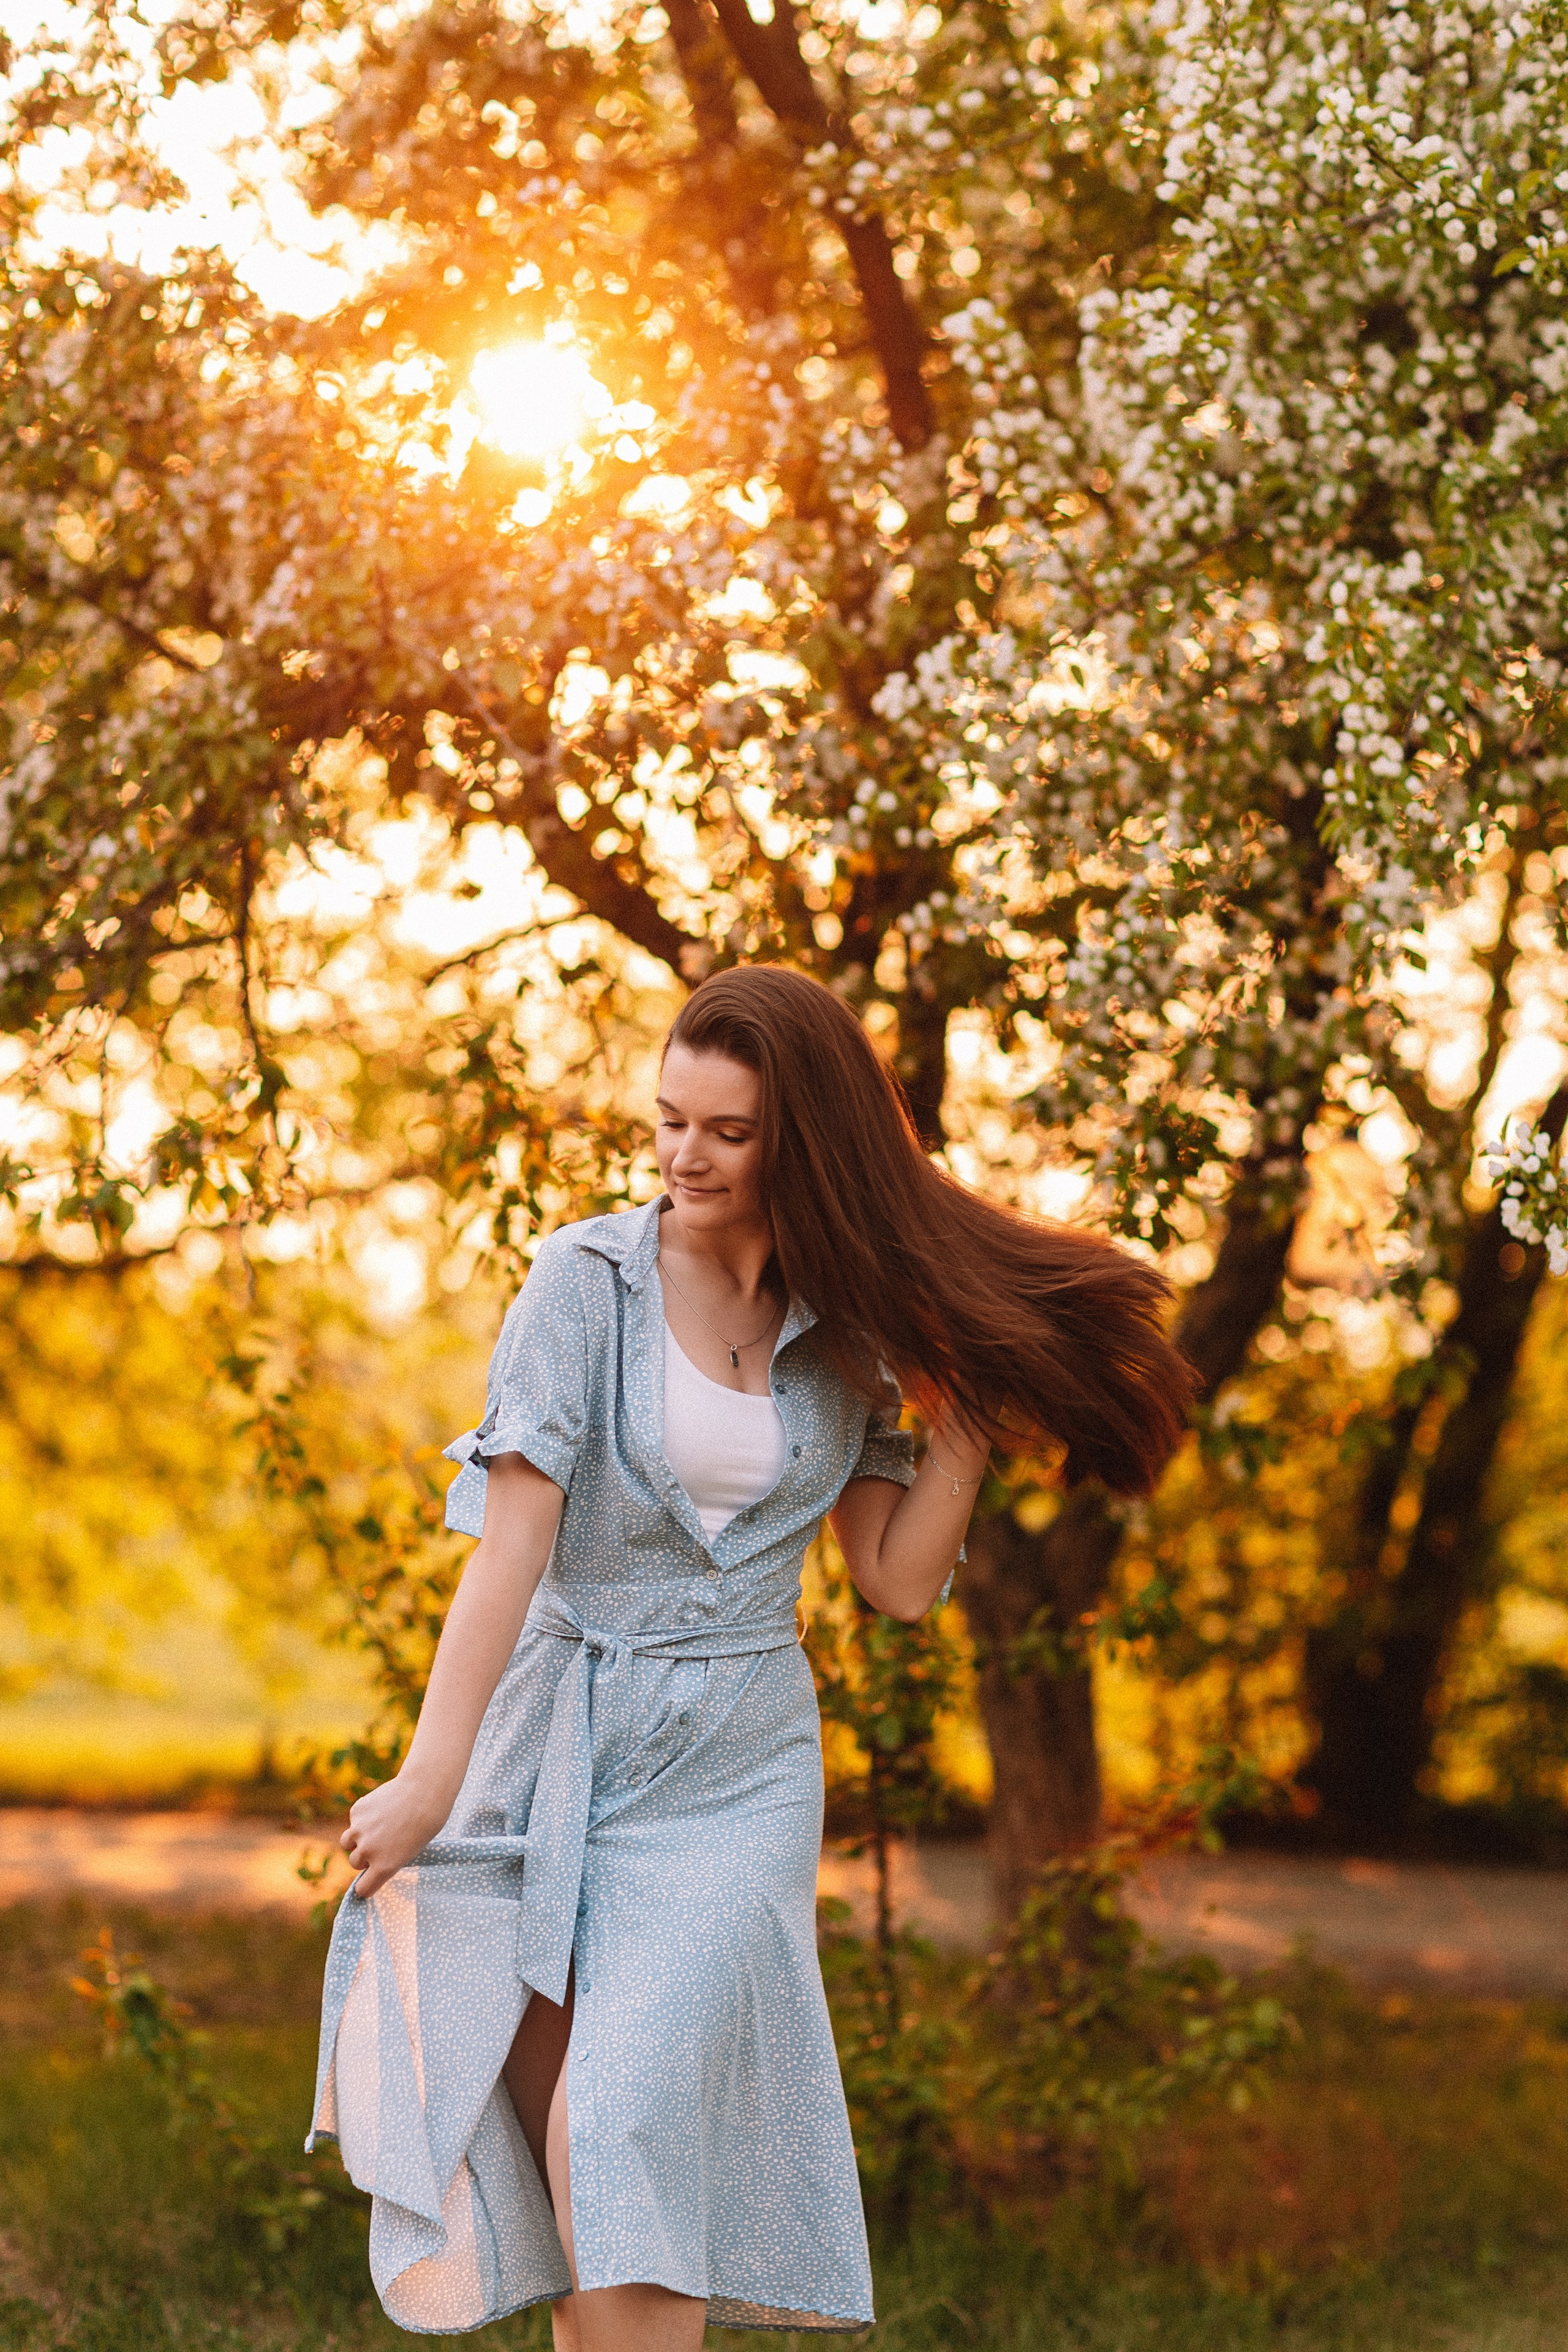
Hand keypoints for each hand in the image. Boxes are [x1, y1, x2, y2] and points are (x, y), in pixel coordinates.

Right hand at [341, 1771, 454, 1898]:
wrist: (424, 1792)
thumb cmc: (424, 1824)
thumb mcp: (409, 1851)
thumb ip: (386, 1860)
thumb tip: (369, 1863)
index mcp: (384, 1866)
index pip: (363, 1889)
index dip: (367, 1886)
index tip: (370, 1881)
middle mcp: (368, 1851)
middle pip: (355, 1863)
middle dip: (365, 1857)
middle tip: (382, 1843)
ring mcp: (359, 1830)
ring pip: (347, 1842)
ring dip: (356, 1839)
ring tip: (376, 1827)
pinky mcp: (356, 1811)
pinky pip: (355, 1819)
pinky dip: (364, 1816)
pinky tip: (382, 1807)